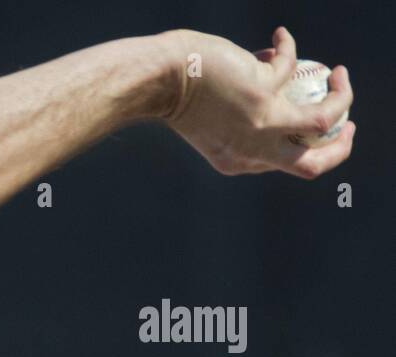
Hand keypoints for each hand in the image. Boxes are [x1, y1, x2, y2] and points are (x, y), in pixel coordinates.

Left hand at [162, 26, 354, 178]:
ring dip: (343, 95)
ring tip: (338, 73)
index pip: (288, 166)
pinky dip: (289, 47)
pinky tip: (280, 37)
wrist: (161, 79)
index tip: (324, 131)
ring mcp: (260, 123)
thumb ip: (243, 128)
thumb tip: (276, 104)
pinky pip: (292, 64)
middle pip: (314, 164)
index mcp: (238, 162)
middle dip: (342, 146)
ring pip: (323, 118)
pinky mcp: (264, 92)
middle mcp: (251, 150)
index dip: (312, 149)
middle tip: (347, 120)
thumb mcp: (213, 126)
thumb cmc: (180, 98)